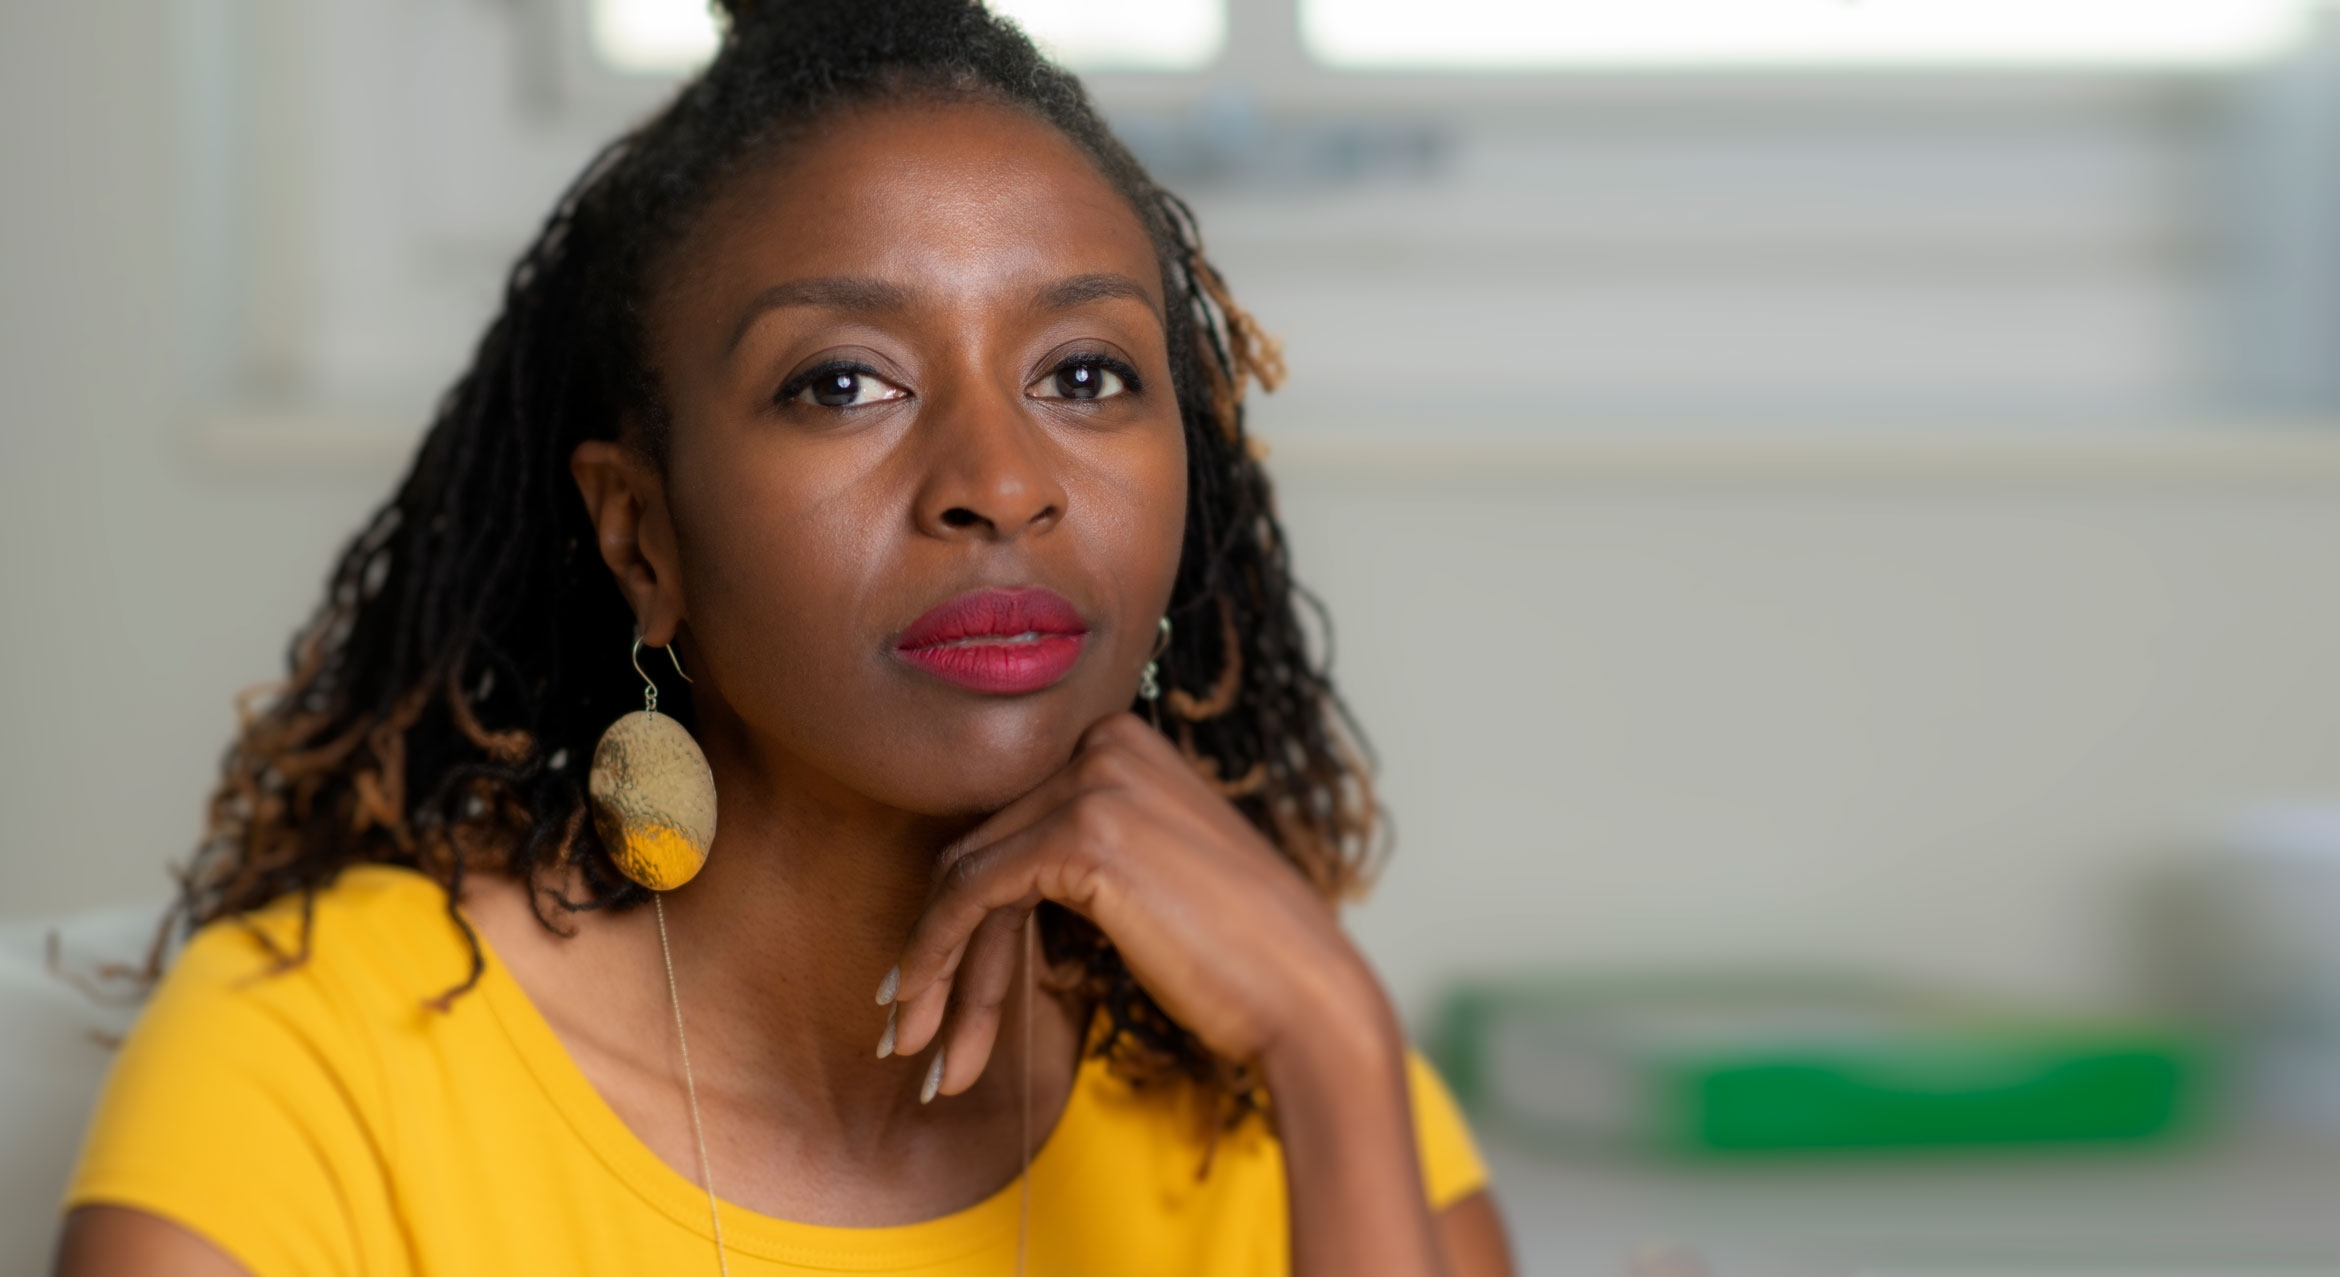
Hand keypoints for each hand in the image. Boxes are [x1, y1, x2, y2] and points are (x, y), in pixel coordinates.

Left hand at [881, 711, 1384, 1096]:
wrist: (1307, 994)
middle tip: (907, 1033)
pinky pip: (972, 893)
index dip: (957, 912)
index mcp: (1124, 742)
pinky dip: (936, 956)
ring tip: (915, 1050)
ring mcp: (1094, 783)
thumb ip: (1078, 860)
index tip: (922, 985)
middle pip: (983, 850)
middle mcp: (1105, 745)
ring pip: (968, 877)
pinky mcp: (1080, 836)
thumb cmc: (1240, 957)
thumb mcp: (1151, 880)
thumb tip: (978, 893)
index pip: (1010, 824)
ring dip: (934, 972)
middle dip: (940, 952)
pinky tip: (930, 1022)